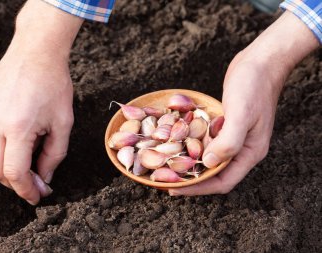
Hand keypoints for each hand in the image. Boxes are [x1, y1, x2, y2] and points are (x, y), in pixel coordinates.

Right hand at [0, 0, 82, 204]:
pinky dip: (8, 143)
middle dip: (15, 182)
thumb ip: (54, 155)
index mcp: (17, 128)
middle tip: (36, 183)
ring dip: (13, 161)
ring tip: (36, 150)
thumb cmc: (55, 84)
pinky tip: (26, 131)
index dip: (26, 190)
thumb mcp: (63, 123)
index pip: (14, 173)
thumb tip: (44, 178)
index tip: (37, 197)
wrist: (37, 50)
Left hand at [169, 11, 318, 195]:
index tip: (175, 188)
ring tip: (168, 166)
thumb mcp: (242, 114)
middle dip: (191, 179)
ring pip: (209, 159)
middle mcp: (242, 149)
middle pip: (214, 174)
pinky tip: (177, 144)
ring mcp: (233, 137)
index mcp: (250, 152)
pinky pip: (207, 142)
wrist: (260, 62)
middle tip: (166, 180)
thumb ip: (228, 141)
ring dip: (190, 164)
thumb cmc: (254, 87)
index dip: (199, 188)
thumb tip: (208, 163)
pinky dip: (193, 146)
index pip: (223, 181)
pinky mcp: (225, 125)